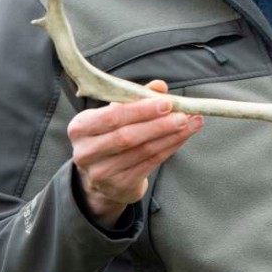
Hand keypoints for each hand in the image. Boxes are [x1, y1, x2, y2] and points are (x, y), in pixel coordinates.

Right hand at [68, 79, 202, 225]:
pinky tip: (182, 137)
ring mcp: (101, 172)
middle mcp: (86, 152)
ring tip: (191, 124)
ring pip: (142, 151)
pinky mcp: (119, 185)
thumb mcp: (116, 114)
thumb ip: (135, 97)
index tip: (167, 103)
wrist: (102, 177)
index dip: (141, 110)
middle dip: (159, 124)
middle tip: (183, 115)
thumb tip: (159, 86)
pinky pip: (150, 163)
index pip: (112, 116)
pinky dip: (170, 148)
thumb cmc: (110, 135)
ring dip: (171, 136)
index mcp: (80, 127)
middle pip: (127, 136)